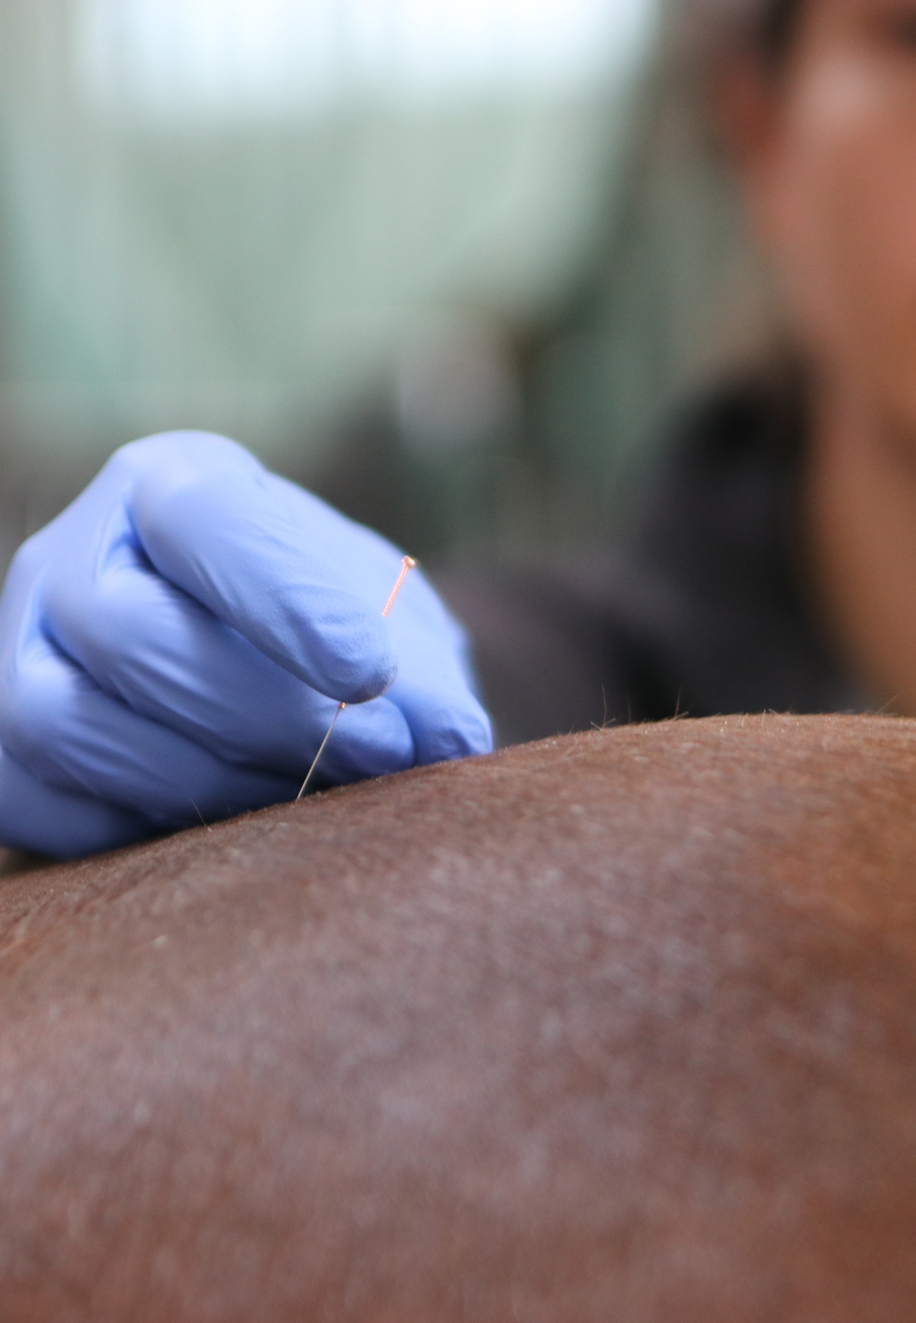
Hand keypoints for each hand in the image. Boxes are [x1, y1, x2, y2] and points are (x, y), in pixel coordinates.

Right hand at [0, 432, 491, 857]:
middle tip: (378, 754)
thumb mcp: (387, 628)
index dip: (286, 599)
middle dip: (267, 712)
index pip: (206, 521)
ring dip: (203, 778)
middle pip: (135, 634)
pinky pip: (33, 800)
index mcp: (172, 485)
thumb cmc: (324, 630)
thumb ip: (421, 675)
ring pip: (66, 721)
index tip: (372, 671)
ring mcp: (19, 645)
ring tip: (305, 792)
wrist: (258, 671)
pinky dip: (132, 825)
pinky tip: (219, 820)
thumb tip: (454, 738)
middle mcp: (76, 552)